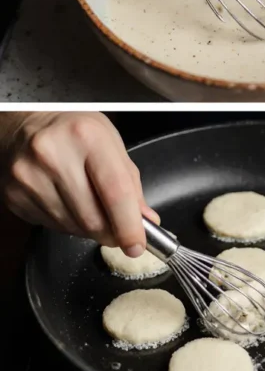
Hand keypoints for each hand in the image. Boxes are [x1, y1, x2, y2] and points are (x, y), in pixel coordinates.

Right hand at [1, 112, 158, 256]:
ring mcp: (29, 176)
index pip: (115, 192)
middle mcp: (53, 155)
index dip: (129, 226)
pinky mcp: (13, 194)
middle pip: (92, 218)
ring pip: (72, 227)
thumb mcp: (111, 143)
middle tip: (119, 229)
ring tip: (91, 207)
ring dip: (90, 228)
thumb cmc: (74, 131)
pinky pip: (51, 226)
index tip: (137, 245)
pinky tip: (68, 203)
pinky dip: (68, 224)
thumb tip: (146, 219)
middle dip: (111, 232)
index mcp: (87, 137)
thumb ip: (130, 182)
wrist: (24, 125)